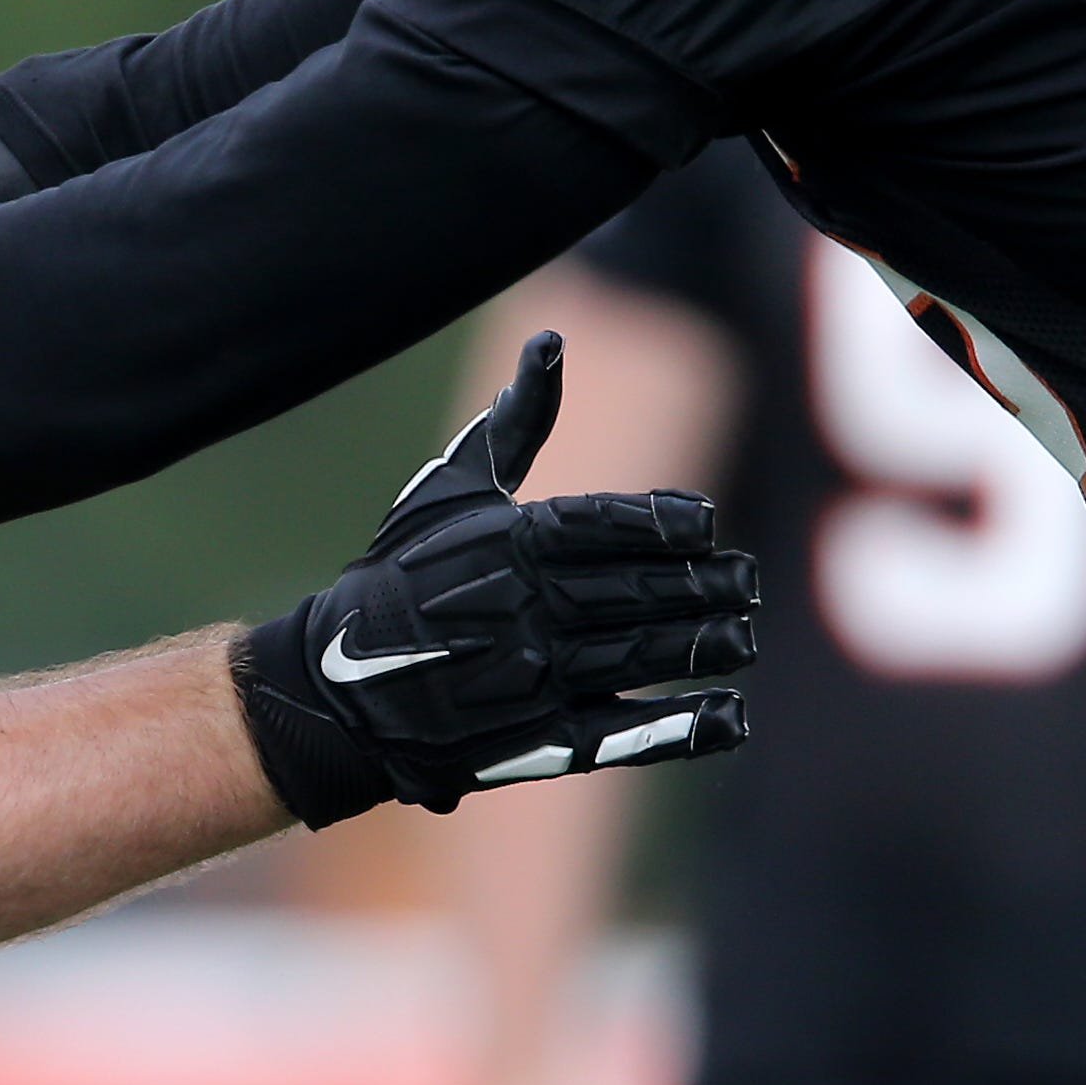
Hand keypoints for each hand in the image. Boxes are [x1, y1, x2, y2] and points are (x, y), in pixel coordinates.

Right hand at [233, 332, 754, 822]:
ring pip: (635, 655)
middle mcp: (523, 608)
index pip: (604, 526)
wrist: (337, 687)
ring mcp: (530, 677)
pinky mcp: (533, 741)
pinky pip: (619, 733)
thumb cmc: (399, 577)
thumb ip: (514, 422)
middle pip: (633, 592)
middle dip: (700, 587)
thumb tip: (551, 343)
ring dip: (700, 645)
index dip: (663, 524)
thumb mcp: (448, 489)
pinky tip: (730, 714)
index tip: (708, 524)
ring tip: (741, 636)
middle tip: (748, 582)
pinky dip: (678, 726)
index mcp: (506, 544)